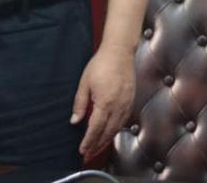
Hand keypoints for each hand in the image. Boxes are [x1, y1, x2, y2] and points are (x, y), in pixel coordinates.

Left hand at [72, 44, 136, 159]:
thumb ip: (80, 104)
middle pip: (107, 132)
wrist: (119, 51)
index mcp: (105, 102)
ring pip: (117, 128)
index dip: (88, 141)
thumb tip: (75, 120)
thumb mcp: (84, 83)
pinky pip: (123, 120)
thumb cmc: (101, 64)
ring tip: (98, 147)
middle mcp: (118, 106)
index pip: (95, 128)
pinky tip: (110, 132)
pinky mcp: (131, 100)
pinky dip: (116, 130)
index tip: (82, 150)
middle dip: (97, 145)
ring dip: (107, 140)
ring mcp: (126, 103)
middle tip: (88, 154)